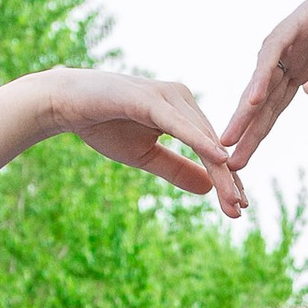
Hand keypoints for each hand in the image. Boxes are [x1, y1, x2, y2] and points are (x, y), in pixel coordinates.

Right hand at [43, 68, 245, 217]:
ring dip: (219, 168)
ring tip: (233, 196)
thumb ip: (176, 169)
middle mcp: (181, 98)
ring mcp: (168, 96)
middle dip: (227, 180)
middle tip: (240, 211)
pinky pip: (180, 125)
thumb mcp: (145, 156)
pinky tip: (218, 158)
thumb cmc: (104, 125)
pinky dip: (200, 142)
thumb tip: (208, 188)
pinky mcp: (151, 98)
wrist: (67, 103)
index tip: (239, 207)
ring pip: (201, 138)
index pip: (211, 149)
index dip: (226, 179)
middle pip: (212, 145)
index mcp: (183, 111)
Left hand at [221, 0, 307, 166]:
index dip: (259, 131)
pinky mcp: (303, 17)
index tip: (243, 160)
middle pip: (263, 95)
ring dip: (246, 108)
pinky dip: (262, 74)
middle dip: (246, 128)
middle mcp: (295, 49)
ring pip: (262, 75)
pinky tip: (252, 100)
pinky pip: (276, 49)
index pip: (275, 103)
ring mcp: (296, 33)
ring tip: (230, 138)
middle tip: (227, 161)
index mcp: (306, 62)